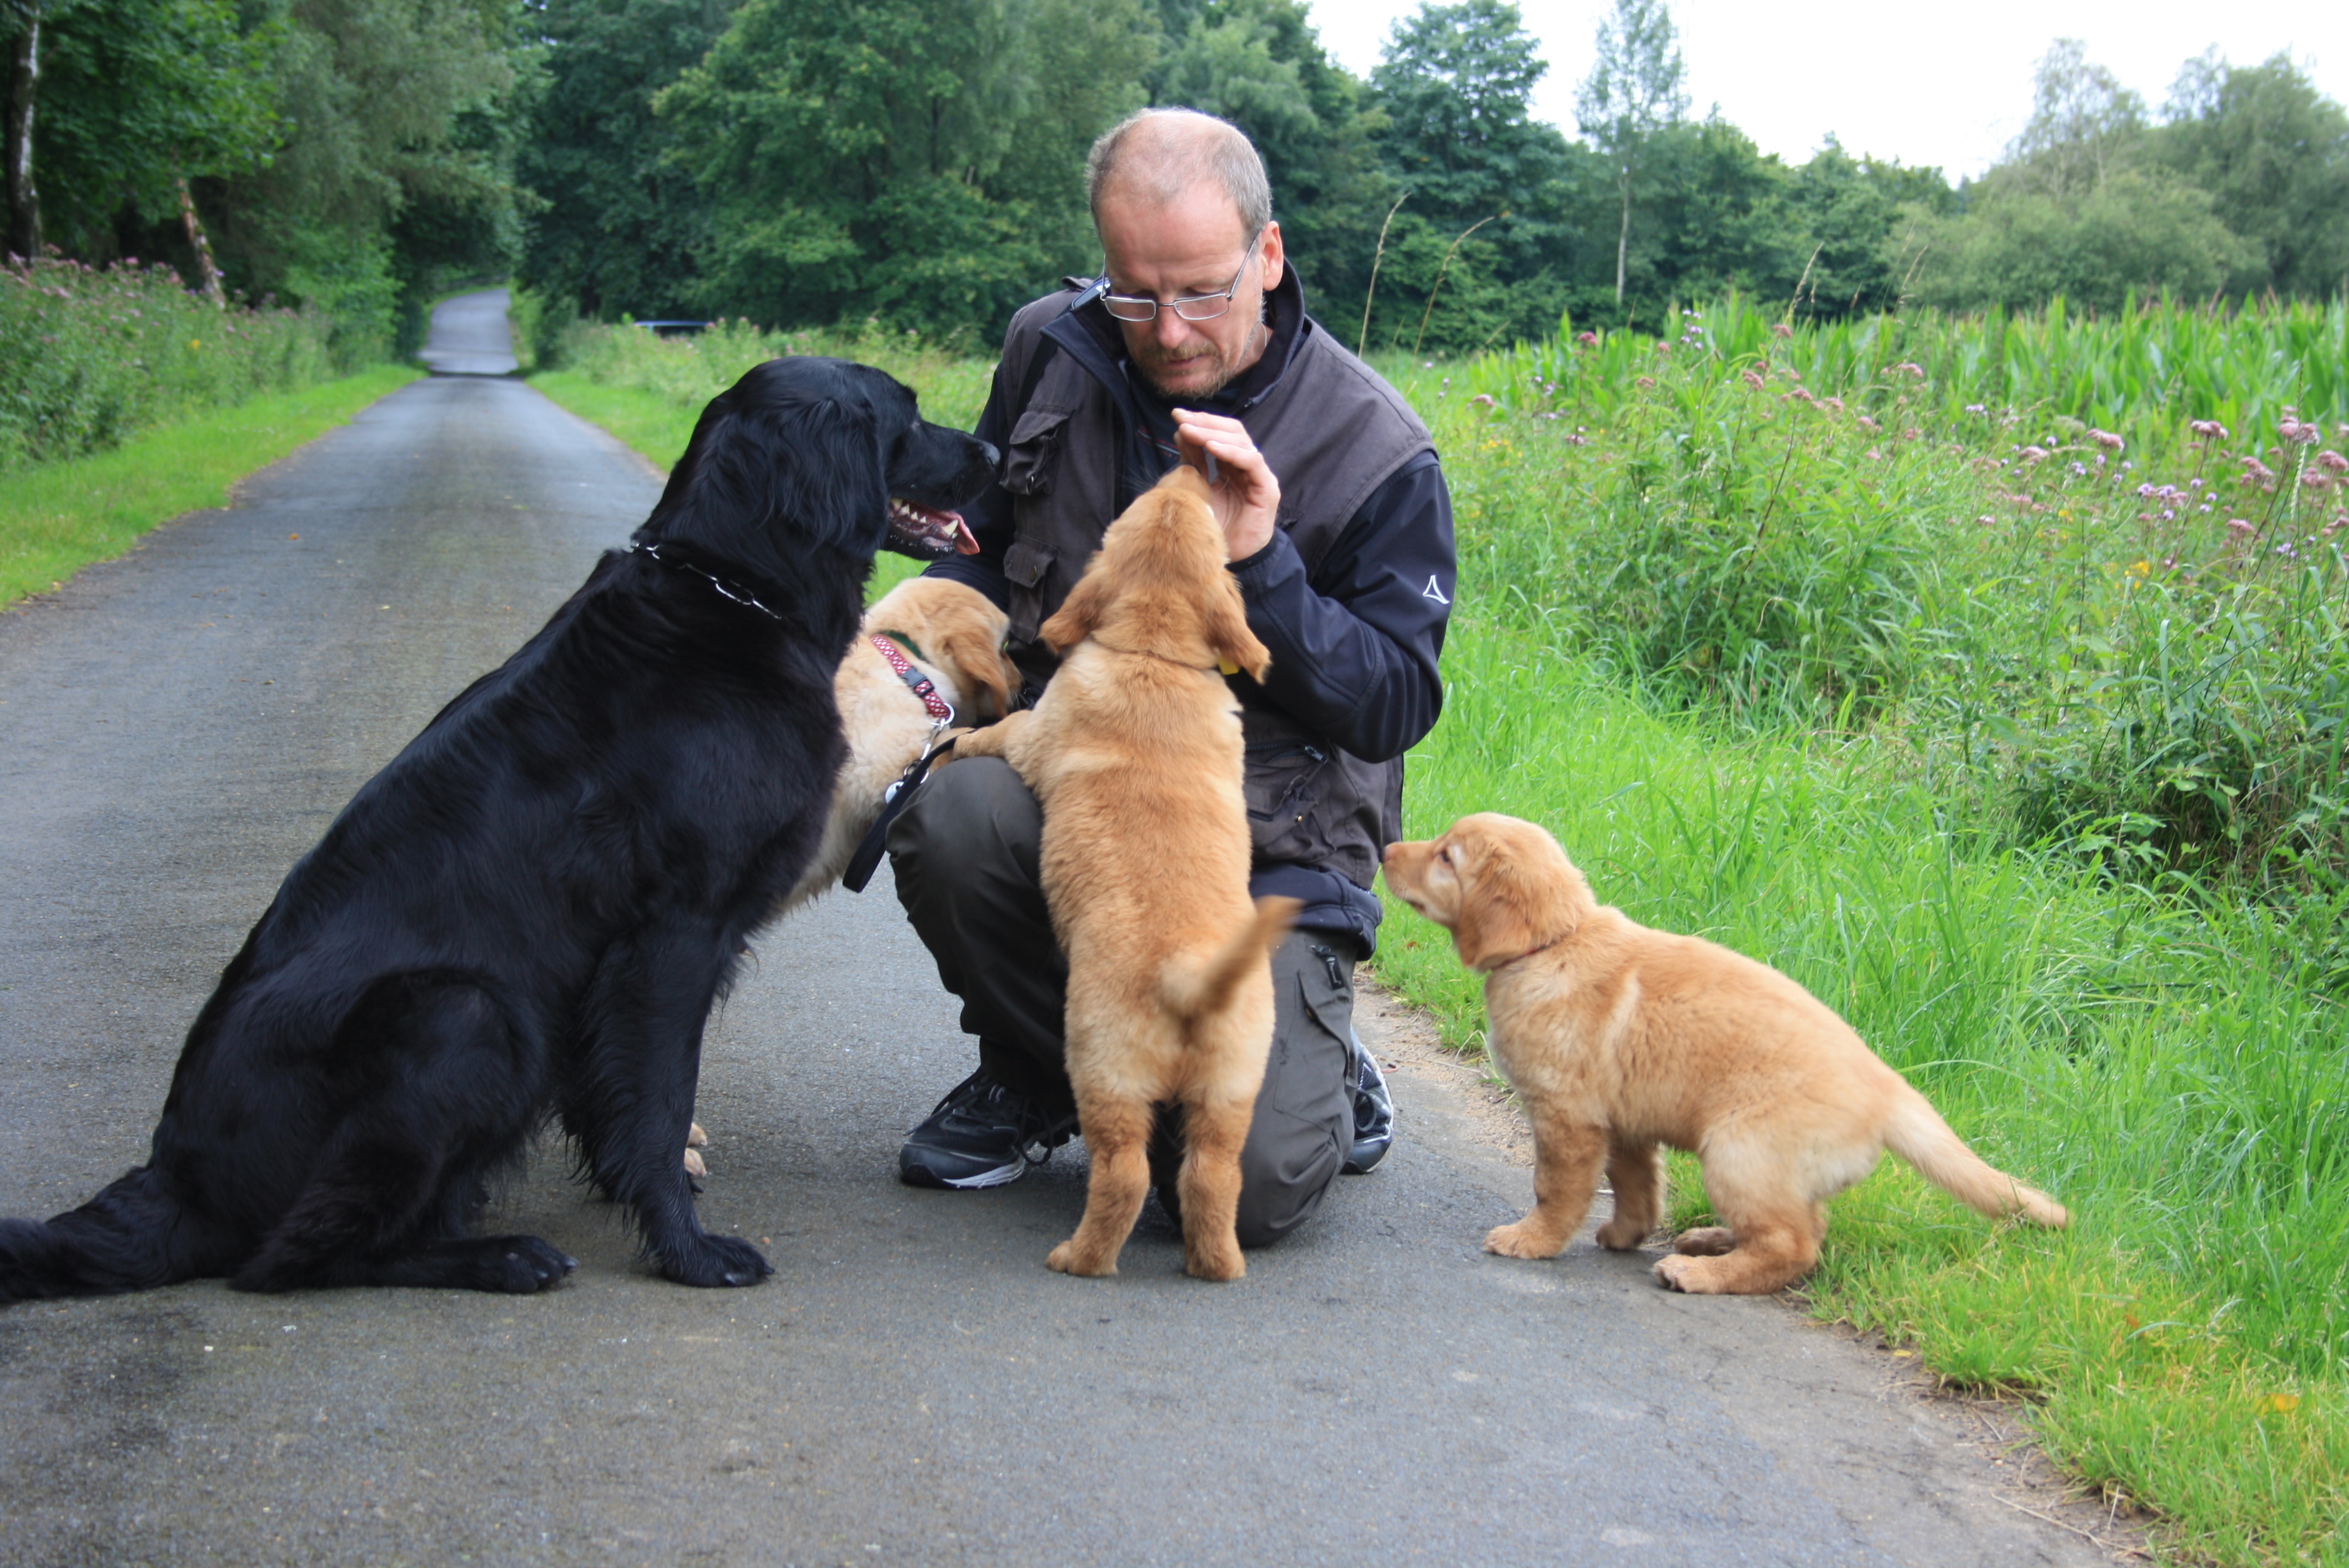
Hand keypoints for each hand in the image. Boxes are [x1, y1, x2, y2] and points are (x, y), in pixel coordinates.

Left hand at [1171, 408, 1278, 560]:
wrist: (1237, 560)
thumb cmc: (1218, 529)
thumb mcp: (1199, 489)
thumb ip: (1193, 462)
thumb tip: (1180, 433)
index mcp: (1232, 464)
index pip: (1220, 432)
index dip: (1200, 422)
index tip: (1176, 416)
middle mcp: (1247, 466)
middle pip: (1232, 431)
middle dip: (1204, 422)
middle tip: (1181, 418)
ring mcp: (1259, 476)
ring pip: (1241, 442)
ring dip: (1212, 433)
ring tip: (1190, 430)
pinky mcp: (1267, 489)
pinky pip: (1251, 462)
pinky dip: (1231, 452)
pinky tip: (1211, 446)